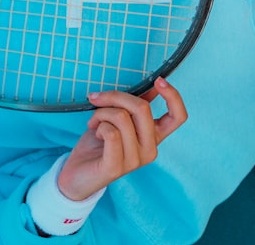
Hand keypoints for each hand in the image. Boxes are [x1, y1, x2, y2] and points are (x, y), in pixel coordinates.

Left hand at [57, 77, 187, 200]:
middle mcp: (150, 149)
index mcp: (155, 136)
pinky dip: (98, 125)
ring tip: (94, 121)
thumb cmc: (98, 144)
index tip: (158, 80)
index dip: (173, 95)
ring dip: (101, 112)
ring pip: (122, 118)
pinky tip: (95, 132)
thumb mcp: (119, 120)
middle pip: (142, 108)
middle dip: (116, 97)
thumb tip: (152, 86)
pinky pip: (111, 132)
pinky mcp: (116, 167)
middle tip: (97, 98)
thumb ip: (136, 106)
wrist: (75, 174)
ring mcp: (135, 160)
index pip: (178, 116)